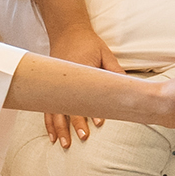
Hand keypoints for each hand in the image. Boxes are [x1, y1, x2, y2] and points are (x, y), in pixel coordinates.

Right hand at [43, 26, 125, 147]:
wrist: (67, 31)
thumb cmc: (88, 43)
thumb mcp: (105, 55)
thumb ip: (115, 72)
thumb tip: (128, 92)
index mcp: (78, 72)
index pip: (84, 95)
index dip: (91, 109)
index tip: (98, 122)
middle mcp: (64, 81)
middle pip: (67, 107)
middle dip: (74, 124)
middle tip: (83, 138)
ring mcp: (55, 85)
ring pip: (53, 111)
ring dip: (58, 129)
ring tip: (64, 144)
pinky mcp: (51, 88)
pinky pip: (47, 109)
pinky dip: (49, 123)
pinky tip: (52, 135)